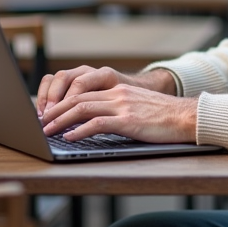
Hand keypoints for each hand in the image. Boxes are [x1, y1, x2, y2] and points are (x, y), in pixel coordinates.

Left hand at [40, 81, 196, 143]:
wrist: (186, 117)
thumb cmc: (164, 117)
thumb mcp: (137, 107)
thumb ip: (117, 109)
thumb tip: (95, 122)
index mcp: (118, 89)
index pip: (81, 91)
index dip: (61, 102)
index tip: (48, 113)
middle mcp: (117, 93)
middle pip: (77, 98)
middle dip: (55, 111)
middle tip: (40, 123)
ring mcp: (122, 105)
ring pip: (82, 108)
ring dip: (60, 121)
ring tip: (47, 131)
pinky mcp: (128, 120)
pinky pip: (97, 123)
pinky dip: (79, 131)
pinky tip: (69, 138)